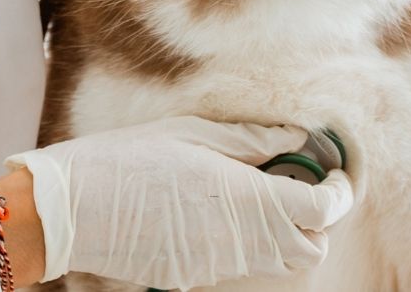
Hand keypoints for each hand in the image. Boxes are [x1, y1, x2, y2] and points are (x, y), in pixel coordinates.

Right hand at [6, 117, 353, 289]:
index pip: (322, 210)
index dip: (339, 191)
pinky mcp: (192, 278)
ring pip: (277, 261)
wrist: (71, 209)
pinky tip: (215, 209)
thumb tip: (297, 136)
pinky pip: (238, 263)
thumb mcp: (197, 133)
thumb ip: (254, 139)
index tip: (335, 172)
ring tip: (256, 189)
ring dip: (283, 231)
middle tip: (295, 179)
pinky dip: (246, 241)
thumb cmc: (132, 159)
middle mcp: (239, 241)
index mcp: (245, 198)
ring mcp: (215, 266)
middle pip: (310, 247)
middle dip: (316, 217)